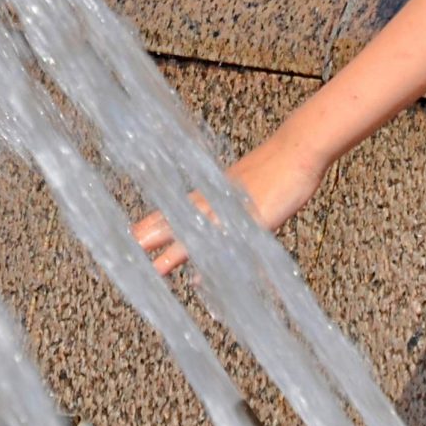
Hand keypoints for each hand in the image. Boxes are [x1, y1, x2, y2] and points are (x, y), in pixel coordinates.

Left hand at [133, 136, 328, 276]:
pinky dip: (214, 261)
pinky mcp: (252, 221)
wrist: (298, 148)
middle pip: (178, 221)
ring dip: (175, 252)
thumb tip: (218, 218)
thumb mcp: (246, 185)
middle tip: (127, 252)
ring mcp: (232, 211)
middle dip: (153, 238)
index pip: (175, 210)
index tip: (132, 235)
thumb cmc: (276, 166)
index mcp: (212, 192)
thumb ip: (229, 201)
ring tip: (154, 268)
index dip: (154, 223)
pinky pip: (229, 245)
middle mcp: (216, 201)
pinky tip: (201, 278)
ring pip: (197, 233)